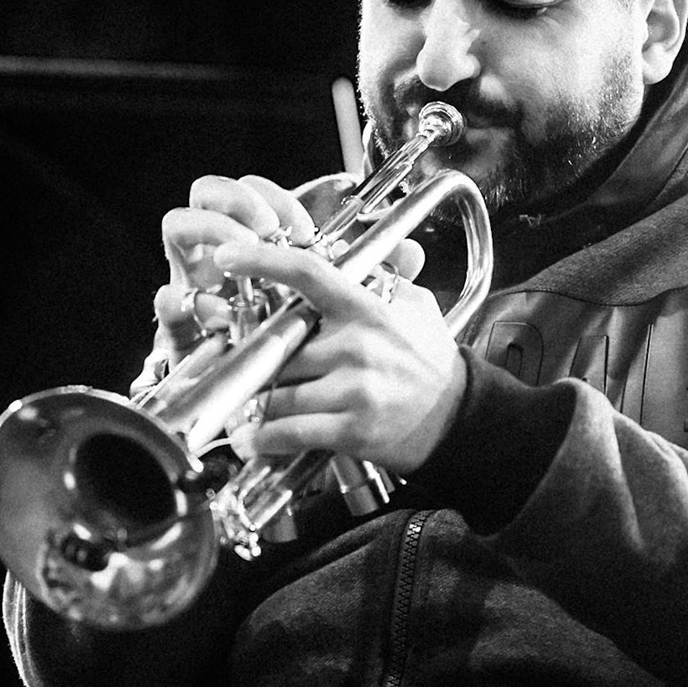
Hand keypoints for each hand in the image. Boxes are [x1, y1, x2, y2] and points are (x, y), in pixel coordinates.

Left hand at [150, 175, 456, 473]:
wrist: (459, 418)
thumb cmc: (429, 360)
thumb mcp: (415, 305)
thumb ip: (383, 273)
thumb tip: (353, 246)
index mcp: (366, 309)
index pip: (307, 272)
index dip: (262, 259)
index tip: (228, 255)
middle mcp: (356, 346)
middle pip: (278, 347)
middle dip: (258, 359)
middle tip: (243, 363)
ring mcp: (353, 390)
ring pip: (276, 392)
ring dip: (257, 401)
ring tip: (245, 406)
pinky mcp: (352, 429)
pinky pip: (290, 432)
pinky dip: (263, 439)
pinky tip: (252, 439)